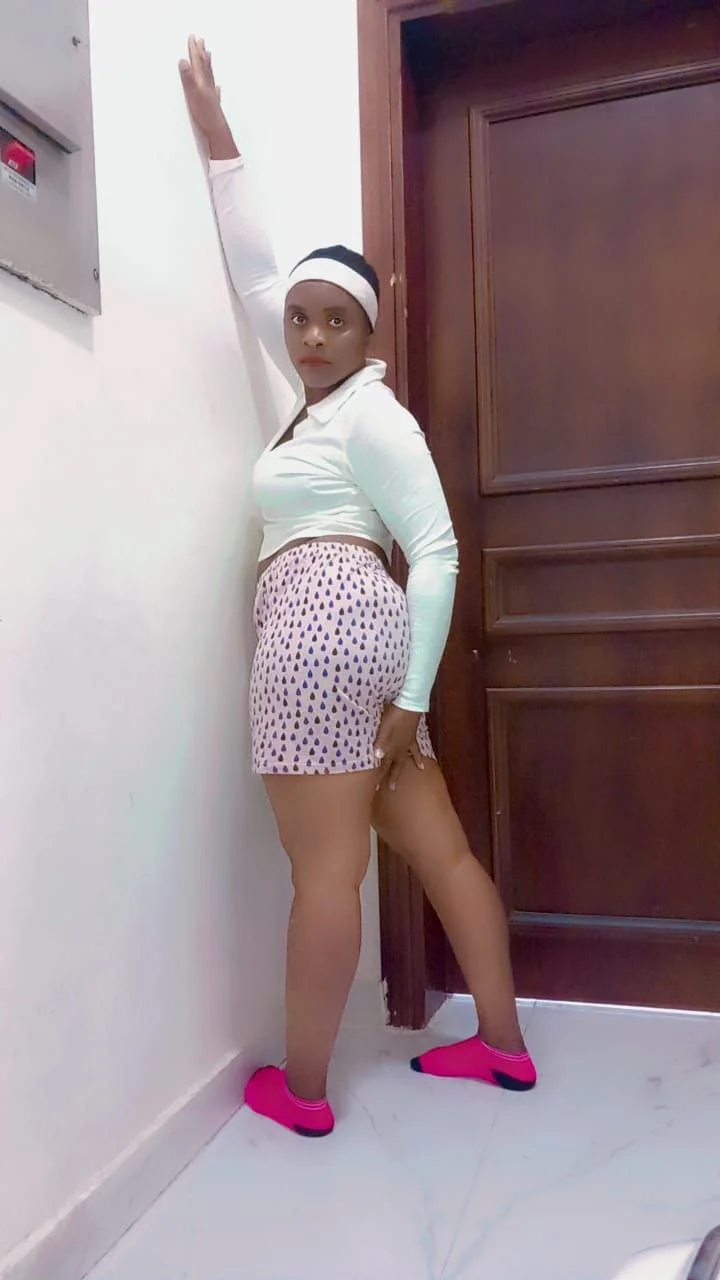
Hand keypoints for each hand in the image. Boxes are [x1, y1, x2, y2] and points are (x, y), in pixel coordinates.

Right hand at [179, 36, 235, 154]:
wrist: (217, 131)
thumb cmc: (205, 114)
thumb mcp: (193, 94)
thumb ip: (188, 78)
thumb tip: (183, 61)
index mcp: (202, 82)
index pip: (197, 62)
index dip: (194, 50)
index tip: (192, 37)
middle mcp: (208, 86)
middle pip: (205, 66)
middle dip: (201, 53)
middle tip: (201, 41)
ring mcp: (212, 95)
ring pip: (210, 76)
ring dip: (208, 65)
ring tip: (209, 55)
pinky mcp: (214, 105)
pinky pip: (215, 91)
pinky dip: (215, 86)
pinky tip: (218, 87)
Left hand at [374, 704, 424, 791]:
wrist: (410, 705)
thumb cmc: (394, 715)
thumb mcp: (385, 727)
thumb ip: (381, 741)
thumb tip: (378, 756)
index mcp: (393, 746)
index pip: (385, 763)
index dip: (380, 774)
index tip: (376, 787)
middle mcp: (401, 748)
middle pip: (395, 764)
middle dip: (392, 776)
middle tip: (392, 788)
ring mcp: (408, 743)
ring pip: (405, 759)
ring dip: (403, 769)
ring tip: (408, 776)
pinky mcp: (412, 737)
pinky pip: (415, 750)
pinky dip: (417, 757)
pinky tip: (421, 764)